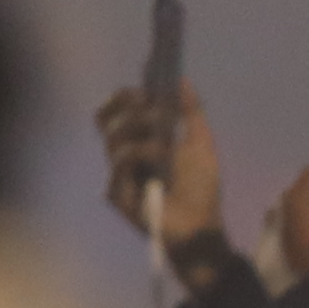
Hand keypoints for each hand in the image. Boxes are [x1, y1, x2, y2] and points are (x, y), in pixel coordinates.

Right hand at [97, 84, 222, 248]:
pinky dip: (143, 152)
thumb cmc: (200, 190)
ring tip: (167, 135)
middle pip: (105, 119)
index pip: (116, 112)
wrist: (203, 227)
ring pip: (113, 136)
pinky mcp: (117, 193)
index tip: (147, 88)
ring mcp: (118, 175)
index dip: (125, 96)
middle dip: (128, 105)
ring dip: (142, 128)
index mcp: (138, 142)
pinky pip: (119, 163)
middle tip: (151, 103)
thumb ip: (192, 113)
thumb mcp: (201, 145)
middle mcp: (123, 156)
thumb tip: (182, 81)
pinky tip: (162, 154)